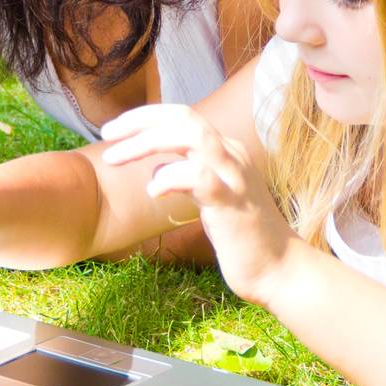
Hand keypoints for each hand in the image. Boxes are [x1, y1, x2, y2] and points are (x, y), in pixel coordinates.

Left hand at [100, 104, 295, 304]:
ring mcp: (234, 176)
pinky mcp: (231, 202)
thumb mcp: (211, 197)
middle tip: (106, 136)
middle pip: (182, 116)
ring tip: (115, 158)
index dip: (144, 116)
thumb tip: (157, 167)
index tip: (114, 130)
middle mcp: (231, 155)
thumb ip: (188, 176)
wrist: (279, 271)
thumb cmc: (242, 237)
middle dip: (139, 121)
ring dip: (145, 142)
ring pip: (189, 135)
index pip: (182, 115)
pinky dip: (168, 177)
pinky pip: (196, 175)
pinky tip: (154, 192)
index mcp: (226, 150)